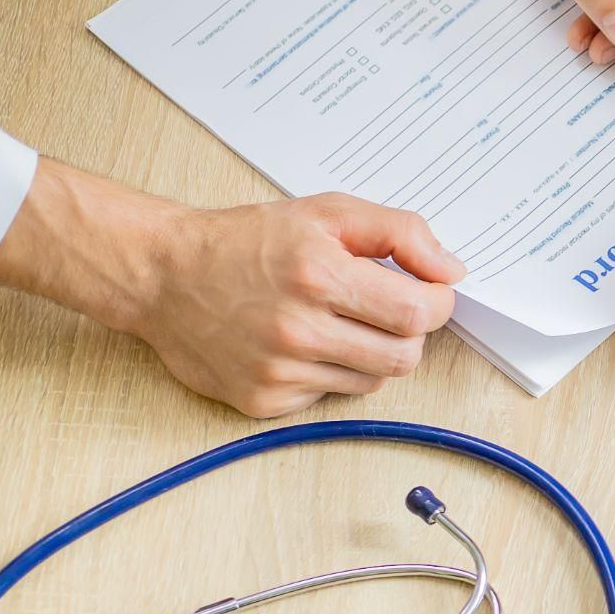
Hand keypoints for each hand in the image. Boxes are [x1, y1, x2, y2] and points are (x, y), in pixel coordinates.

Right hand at [130, 193, 463, 417]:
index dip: (435, 303)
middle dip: (409, 332)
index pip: (417, 313)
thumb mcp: (327, 212)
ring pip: (372, 379)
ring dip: (370, 352)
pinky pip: (330, 396)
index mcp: (318, 276)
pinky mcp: (263, 400)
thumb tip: (451, 271)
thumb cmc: (249, 240)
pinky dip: (329, 372)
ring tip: (337, 322)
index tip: (428, 292)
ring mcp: (278, 371)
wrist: (163, 275)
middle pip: (404, 356)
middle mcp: (297, 329)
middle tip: (384, 308)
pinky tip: (300, 344)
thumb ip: (399, 233)